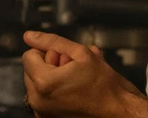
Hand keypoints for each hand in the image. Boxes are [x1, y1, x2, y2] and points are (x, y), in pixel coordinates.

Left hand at [22, 31, 145, 116]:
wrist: (118, 112)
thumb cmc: (104, 84)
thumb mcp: (81, 53)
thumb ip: (53, 42)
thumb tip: (29, 36)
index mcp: (43, 82)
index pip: (29, 56)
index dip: (48, 52)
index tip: (66, 58)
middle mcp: (37, 101)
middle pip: (31, 71)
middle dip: (48, 66)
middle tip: (72, 69)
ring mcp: (42, 113)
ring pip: (37, 84)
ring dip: (51, 79)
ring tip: (74, 81)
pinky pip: (43, 99)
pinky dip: (54, 93)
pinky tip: (73, 93)